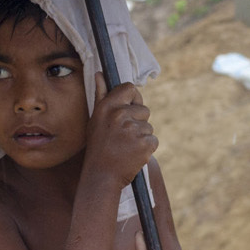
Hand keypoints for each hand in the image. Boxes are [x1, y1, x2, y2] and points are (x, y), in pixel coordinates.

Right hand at [85, 73, 156, 187]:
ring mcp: (133, 130)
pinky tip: (133, 154)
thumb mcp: (96, 119)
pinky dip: (146, 148)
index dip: (133, 98)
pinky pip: (153, 141)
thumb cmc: (98, 146)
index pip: (130, 88)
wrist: (101, 175)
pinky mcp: (144, 144)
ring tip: (126, 146)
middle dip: (138, 122)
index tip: (129, 109)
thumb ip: (101, 95)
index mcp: (108, 107)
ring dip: (141, 137)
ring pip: (149, 127)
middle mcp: (120, 115)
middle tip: (123, 136)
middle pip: (144, 110)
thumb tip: (99, 73)